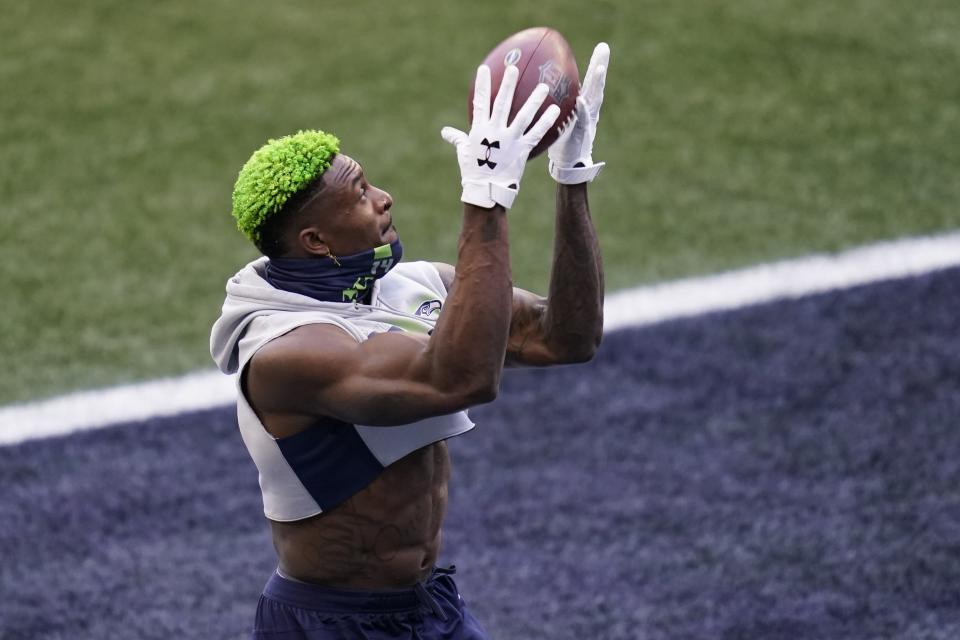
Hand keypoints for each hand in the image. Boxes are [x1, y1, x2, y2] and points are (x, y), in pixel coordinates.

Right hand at [442, 65, 560, 208]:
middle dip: (508, 84)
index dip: (483, 84)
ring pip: (524, 116)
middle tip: (514, 68)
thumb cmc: (473, 171)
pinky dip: (546, 122)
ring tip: (544, 86)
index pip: (480, 102)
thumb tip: (445, 132)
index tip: (484, 68)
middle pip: (503, 103)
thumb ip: (457, 138)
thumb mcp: (463, 152)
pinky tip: (555, 111)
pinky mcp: (522, 149)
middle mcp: (495, 131)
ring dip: (534, 100)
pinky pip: (536, 133)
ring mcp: (510, 140)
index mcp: (480, 129)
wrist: (485, 190)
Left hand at [548, 42, 609, 183]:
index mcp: (583, 105)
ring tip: (599, 69)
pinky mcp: (583, 133)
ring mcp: (588, 121)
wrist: (567, 165)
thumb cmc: (560, 140)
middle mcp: (589, 110)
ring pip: (594, 99)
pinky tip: (582, 101)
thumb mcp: (557, 117)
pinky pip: (583, 120)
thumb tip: (537, 86)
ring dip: (597, 84)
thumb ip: (554, 103)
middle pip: (595, 85)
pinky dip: (584, 110)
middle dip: (600, 66)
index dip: (596, 64)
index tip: (601, 46)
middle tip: (604, 48)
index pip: (589, 81)